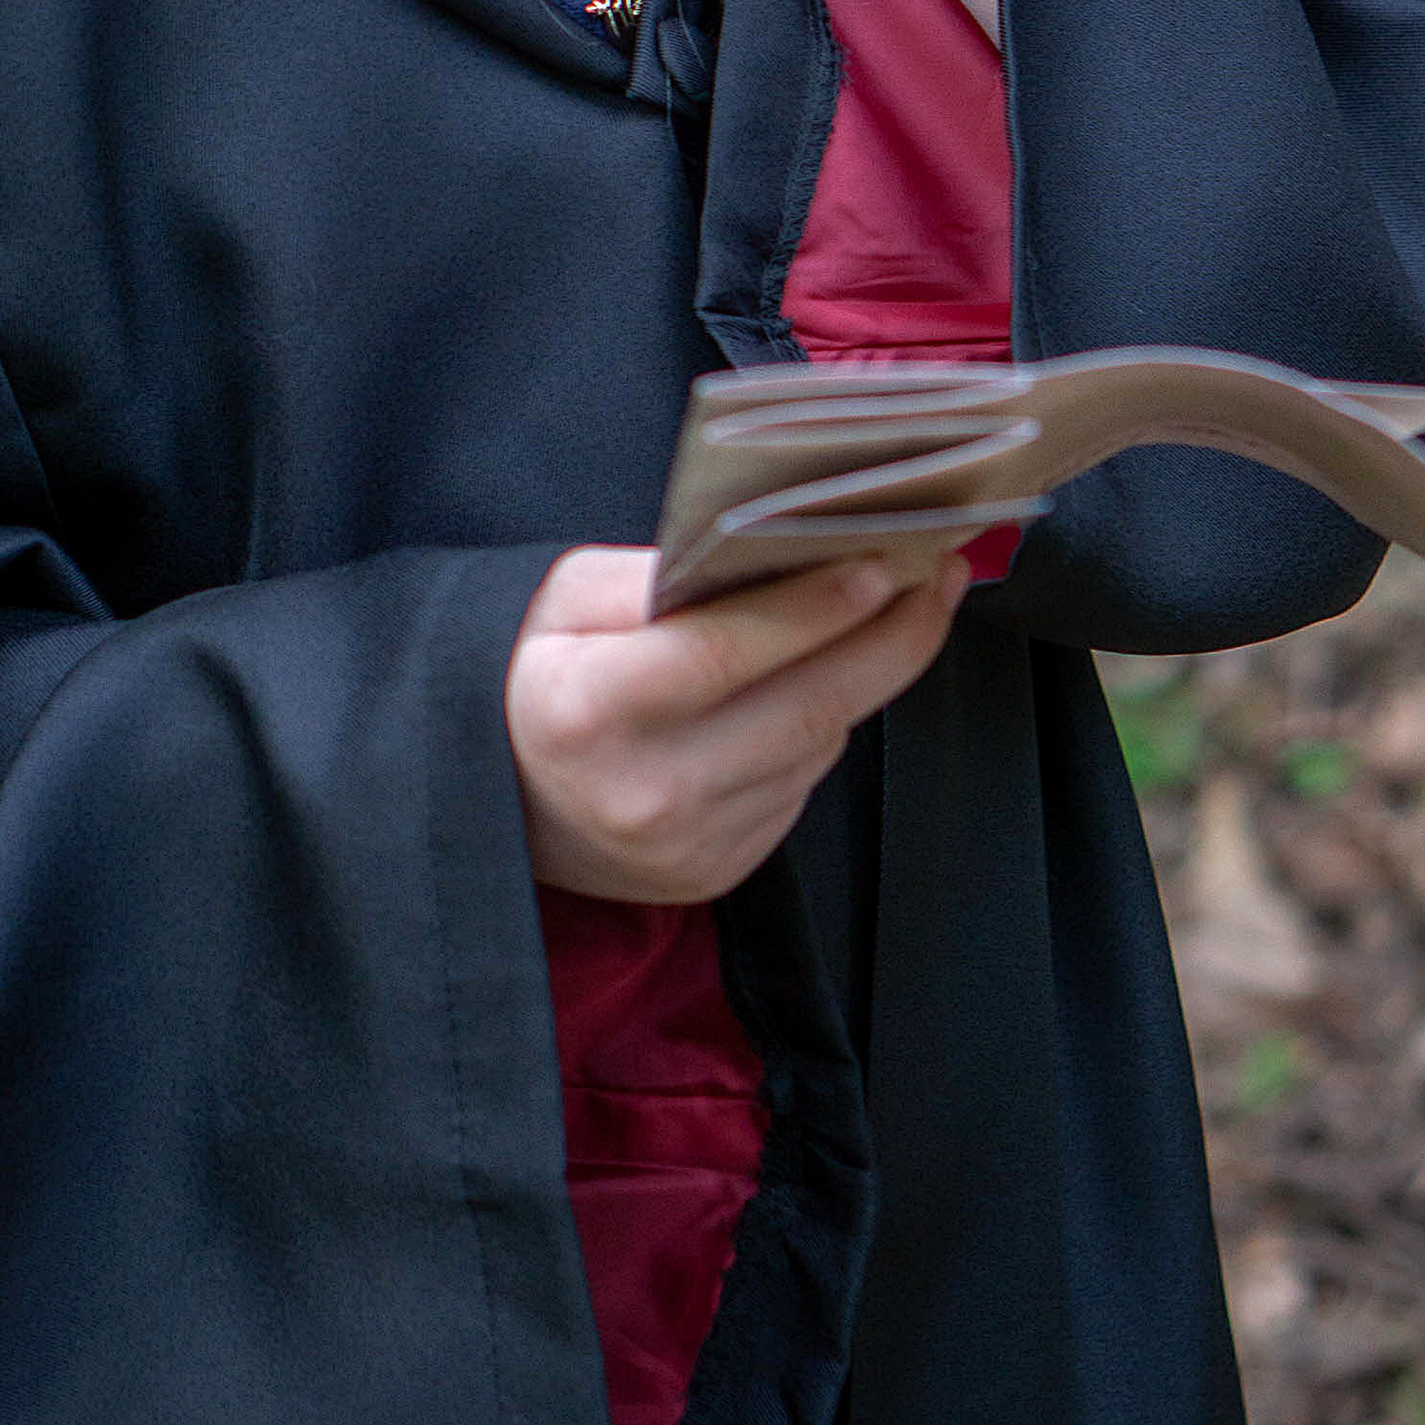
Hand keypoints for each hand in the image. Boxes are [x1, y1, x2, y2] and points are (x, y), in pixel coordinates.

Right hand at [505, 544, 970, 904]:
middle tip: (941, 573)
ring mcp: (686, 846)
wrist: (483, 797)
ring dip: (863, 676)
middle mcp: (645, 791)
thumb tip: (775, 549)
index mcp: (591, 709)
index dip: (816, 606)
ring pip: (818, 746)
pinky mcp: (714, 875)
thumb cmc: (527, 674)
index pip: (727, 652)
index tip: (887, 561)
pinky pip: (800, 788)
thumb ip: (662, 573)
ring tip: (897, 610)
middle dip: (894, 636)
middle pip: (807, 708)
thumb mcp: (562, 598)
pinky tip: (814, 684)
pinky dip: (818, 730)